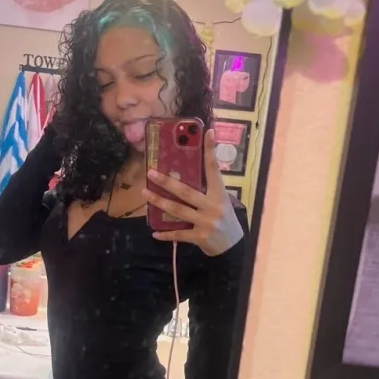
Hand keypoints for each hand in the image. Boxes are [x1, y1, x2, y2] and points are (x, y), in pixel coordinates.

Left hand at [142, 129, 243, 256]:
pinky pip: (178, 235)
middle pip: (186, 191)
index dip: (210, 150)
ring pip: (177, 210)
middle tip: (150, 173)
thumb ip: (207, 190)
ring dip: (159, 202)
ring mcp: (206, 222)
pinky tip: (154, 232)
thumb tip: (185, 174)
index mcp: (219, 194)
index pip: (214, 169)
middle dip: (166, 182)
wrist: (233, 246)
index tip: (208, 132)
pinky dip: (165, 234)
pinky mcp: (200, 237)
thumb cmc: (224, 219)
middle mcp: (213, 206)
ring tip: (145, 193)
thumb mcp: (221, 201)